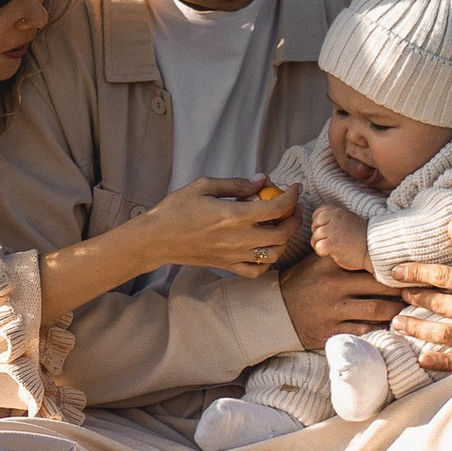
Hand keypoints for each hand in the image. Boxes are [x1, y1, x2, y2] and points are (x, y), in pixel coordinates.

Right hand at [138, 172, 299, 276]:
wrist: (157, 238)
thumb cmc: (177, 209)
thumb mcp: (204, 186)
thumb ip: (236, 184)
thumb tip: (261, 180)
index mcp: (235, 215)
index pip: (277, 208)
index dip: (292, 197)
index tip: (294, 188)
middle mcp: (239, 238)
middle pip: (282, 234)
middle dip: (294, 219)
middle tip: (292, 208)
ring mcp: (234, 255)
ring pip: (274, 254)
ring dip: (284, 240)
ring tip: (281, 226)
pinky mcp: (227, 265)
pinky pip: (256, 270)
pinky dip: (267, 262)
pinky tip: (264, 249)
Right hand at [278, 251, 402, 349]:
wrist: (276, 310)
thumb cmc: (302, 282)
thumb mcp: (318, 262)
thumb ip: (341, 256)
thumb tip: (371, 247)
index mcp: (332, 265)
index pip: (369, 264)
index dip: (392, 269)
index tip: (409, 270)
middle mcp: (334, 285)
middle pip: (378, 287)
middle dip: (399, 290)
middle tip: (416, 291)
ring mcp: (333, 309)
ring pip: (375, 309)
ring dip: (394, 311)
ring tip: (407, 309)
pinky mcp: (331, 330)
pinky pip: (363, 330)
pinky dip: (378, 328)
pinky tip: (389, 326)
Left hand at [309, 202, 369, 270]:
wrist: (374, 249)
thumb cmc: (361, 237)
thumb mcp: (349, 220)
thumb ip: (335, 218)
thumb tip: (318, 223)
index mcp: (338, 211)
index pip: (318, 214)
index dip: (319, 224)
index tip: (328, 232)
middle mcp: (334, 218)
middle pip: (314, 225)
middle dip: (318, 235)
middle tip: (329, 242)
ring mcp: (333, 230)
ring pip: (315, 237)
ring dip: (321, 245)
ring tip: (333, 249)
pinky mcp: (332, 244)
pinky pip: (318, 247)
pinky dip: (323, 253)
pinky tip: (333, 254)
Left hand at [384, 228, 451, 369]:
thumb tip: (450, 225)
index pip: (441, 275)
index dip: (415, 272)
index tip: (395, 271)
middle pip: (439, 305)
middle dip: (414, 299)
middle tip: (395, 297)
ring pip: (444, 335)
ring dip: (417, 329)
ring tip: (396, 324)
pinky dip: (441, 362)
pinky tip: (422, 358)